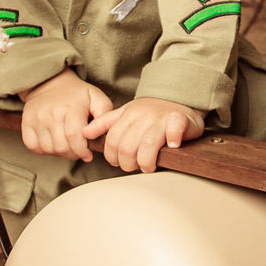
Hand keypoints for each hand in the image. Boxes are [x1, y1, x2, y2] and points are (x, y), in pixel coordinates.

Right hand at [19, 68, 113, 162]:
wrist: (49, 82)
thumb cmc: (76, 94)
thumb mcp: (95, 97)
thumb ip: (105, 113)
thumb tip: (105, 132)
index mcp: (70, 108)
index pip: (75, 137)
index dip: (82, 151)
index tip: (88, 155)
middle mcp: (51, 113)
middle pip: (61, 147)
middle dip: (73, 154)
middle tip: (78, 151)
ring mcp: (36, 118)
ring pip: (48, 149)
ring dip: (59, 153)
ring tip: (66, 144)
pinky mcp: (26, 123)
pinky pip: (33, 146)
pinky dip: (43, 149)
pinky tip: (52, 142)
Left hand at [83, 97, 204, 173]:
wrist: (180, 98)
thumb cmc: (152, 111)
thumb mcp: (126, 113)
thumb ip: (105, 123)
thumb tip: (85, 132)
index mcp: (128, 114)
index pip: (112, 141)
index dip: (113, 157)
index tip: (120, 162)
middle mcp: (143, 115)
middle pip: (127, 147)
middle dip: (129, 164)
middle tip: (135, 166)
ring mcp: (161, 117)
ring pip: (148, 144)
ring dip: (147, 161)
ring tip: (149, 166)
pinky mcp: (180, 119)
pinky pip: (174, 129)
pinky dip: (173, 139)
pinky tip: (172, 147)